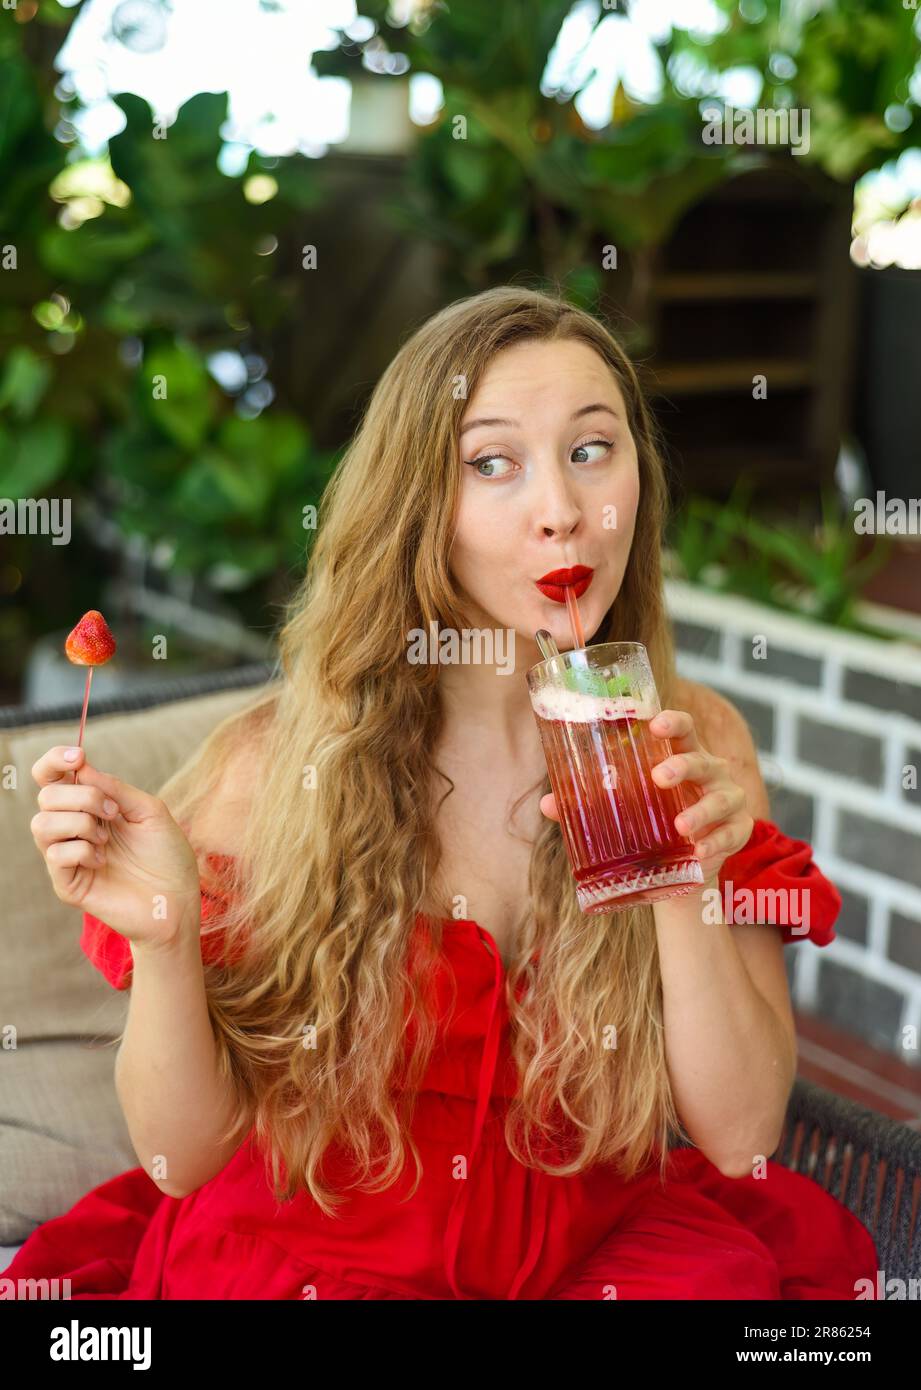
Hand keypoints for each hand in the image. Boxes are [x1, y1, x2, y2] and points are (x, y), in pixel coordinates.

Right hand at [30, 744, 202, 947]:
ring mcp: (68, 857)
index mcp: (90, 808)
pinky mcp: (67, 884)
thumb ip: (116, 788)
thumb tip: (81, 768)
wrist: (178, 900)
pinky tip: (103, 860)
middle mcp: (73, 829)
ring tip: (107, 839)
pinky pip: (55, 855)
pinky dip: (81, 851)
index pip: (52, 778)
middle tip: (114, 812)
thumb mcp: (150, 811)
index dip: (54, 761)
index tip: (78, 757)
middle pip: (46, 796)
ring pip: (41, 825)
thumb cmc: (168, 856)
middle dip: (82, 796)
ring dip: (79, 824)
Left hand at [539, 708, 753, 886]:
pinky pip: (732, 833)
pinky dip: (715, 842)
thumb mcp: (623, 810)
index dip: (672, 721)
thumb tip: (547, 804)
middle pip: (701, 758)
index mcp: (682, 755)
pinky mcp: (739, 830)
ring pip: (720, 797)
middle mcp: (710, 772)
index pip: (684, 728)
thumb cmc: (652, 823)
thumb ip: (588, 805)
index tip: (654, 724)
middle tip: (658, 777)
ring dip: (700, 810)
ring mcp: (729, 800)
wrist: (681, 869)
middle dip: (682, 765)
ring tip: (680, 826)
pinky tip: (699, 851)